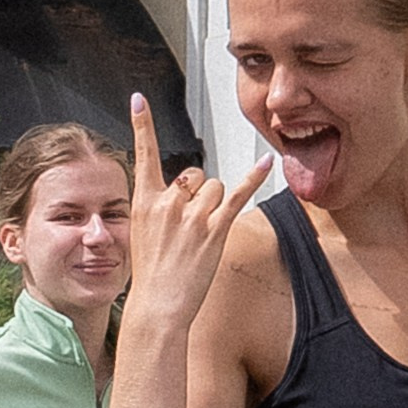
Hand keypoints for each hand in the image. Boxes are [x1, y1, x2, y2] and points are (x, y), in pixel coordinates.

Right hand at [120, 91, 268, 335]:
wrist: (157, 308)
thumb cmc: (152, 275)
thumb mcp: (142, 234)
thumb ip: (159, 207)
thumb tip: (183, 190)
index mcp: (144, 202)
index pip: (143, 155)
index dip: (141, 125)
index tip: (139, 100)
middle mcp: (167, 203)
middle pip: (193, 175)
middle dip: (198, 193)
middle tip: (189, 227)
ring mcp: (191, 216)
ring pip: (213, 187)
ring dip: (214, 205)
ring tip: (201, 236)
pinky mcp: (214, 229)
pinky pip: (237, 195)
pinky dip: (254, 178)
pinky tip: (267, 162)